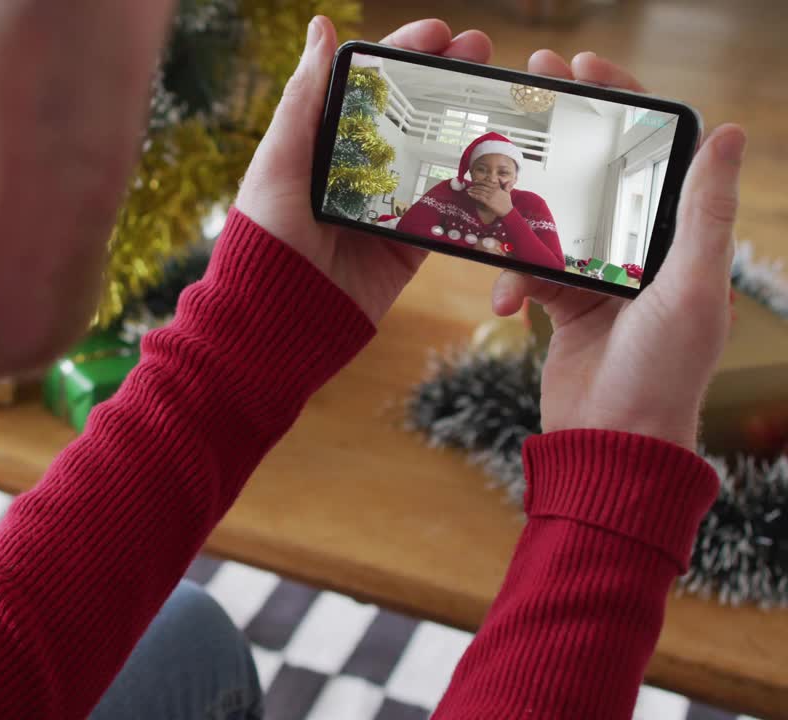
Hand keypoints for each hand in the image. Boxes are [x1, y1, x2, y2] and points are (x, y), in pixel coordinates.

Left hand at [235, 18, 492, 322]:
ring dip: (469, 121)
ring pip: (436, 154)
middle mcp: (357, 171)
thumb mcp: (280, 160)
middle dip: (446, 78)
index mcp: (323, 143)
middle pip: (411, 112)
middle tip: (481, 51)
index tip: (439, 32)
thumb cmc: (266, 236)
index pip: (369, 86)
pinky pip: (448, 209)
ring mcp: (387, 206)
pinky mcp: (408, 244)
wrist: (278, 319)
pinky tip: (501, 156)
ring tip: (500, 94)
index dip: (404, 53)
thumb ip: (305, 98)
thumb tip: (320, 26)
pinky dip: (474, 184)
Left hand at [466, 181, 512, 216]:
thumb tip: (501, 178)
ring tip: (468, 190)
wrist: (507, 211)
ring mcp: (491, 196)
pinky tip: (470, 194)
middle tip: (470, 186)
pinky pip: (479, 197)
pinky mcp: (488, 202)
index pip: (487, 183)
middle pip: (482, 186)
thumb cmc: (507, 202)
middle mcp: (494, 190)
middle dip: (475, 186)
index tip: (475, 182)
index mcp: (497, 187)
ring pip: (480, 191)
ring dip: (473, 190)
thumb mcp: (507, 191)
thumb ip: (504, 185)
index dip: (480, 182)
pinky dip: (474, 195)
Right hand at [492, 50, 745, 449]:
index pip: (652, 152)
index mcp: (679, 237)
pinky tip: (506, 304)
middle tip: (525, 93)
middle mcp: (641, 250)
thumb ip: (703, 211)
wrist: (611, 445)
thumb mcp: (691, 287)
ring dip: (521, 221)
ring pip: (550, 221)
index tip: (581, 67)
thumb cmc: (662, 372)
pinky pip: (527, 270)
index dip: (621, 102)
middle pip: (595, 173)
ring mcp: (599, 276)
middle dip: (560, 136)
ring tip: (493, 208)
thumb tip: (732, 132)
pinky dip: (511, 281)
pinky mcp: (563, 304)